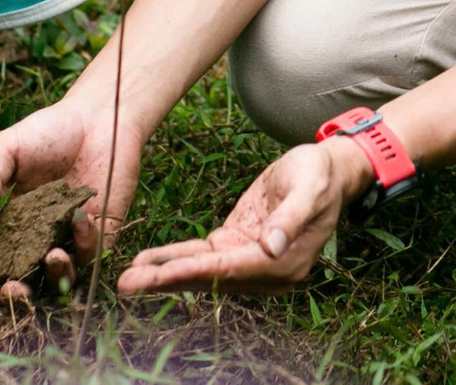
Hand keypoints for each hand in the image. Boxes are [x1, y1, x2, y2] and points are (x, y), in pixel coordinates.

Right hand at [0, 97, 146, 301]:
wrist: (98, 116)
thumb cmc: (48, 131)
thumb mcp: (8, 147)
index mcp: (6, 222)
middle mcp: (35, 239)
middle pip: (19, 279)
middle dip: (13, 293)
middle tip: (11, 289)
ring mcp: (67, 239)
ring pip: (59, 277)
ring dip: (54, 275)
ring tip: (52, 256)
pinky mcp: (101, 233)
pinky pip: (92, 255)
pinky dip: (85, 245)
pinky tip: (80, 219)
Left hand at [116, 138, 371, 295]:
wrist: (328, 170)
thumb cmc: (319, 175)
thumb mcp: (309, 188)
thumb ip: (291, 218)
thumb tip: (271, 247)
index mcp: (285, 262)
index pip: (231, 269)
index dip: (194, 271)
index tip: (161, 275)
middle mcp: (266, 271)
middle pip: (211, 278)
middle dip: (168, 281)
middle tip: (128, 285)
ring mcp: (251, 260)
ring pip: (202, 271)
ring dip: (164, 274)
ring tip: (128, 277)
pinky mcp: (238, 245)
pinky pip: (203, 256)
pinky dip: (176, 260)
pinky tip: (148, 262)